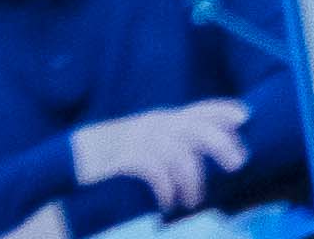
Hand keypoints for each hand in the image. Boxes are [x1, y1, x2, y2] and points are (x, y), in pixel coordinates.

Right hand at [64, 101, 252, 205]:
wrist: (68, 160)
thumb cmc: (111, 155)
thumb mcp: (143, 140)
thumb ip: (170, 141)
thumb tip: (202, 156)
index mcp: (160, 120)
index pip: (198, 109)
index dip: (223, 110)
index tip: (245, 116)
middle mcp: (154, 125)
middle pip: (198, 130)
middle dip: (222, 145)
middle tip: (238, 164)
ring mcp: (140, 140)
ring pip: (181, 156)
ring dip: (193, 182)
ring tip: (193, 201)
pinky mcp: (125, 159)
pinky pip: (156, 173)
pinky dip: (167, 190)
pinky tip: (168, 204)